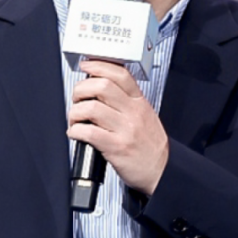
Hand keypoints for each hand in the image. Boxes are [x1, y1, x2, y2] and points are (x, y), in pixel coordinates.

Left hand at [68, 59, 168, 195]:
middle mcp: (133, 113)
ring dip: (75, 112)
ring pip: (91, 108)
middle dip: (81, 89)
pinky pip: (89, 132)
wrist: (162, 171)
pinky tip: (76, 134)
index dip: (99, 66)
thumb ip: (127, 102)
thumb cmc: (151, 146)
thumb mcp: (146, 116)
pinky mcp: (116, 147)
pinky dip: (75, 131)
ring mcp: (125, 129)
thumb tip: (100, 88)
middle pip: (102, 86)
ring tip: (75, 119)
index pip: (120, 74)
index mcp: (139, 103)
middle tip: (77, 98)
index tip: (87, 66)